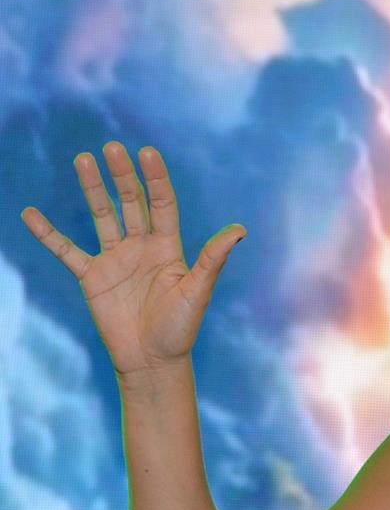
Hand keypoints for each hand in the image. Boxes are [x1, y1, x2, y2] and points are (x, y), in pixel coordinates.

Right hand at [20, 142, 244, 378]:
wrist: (151, 361)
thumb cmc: (181, 328)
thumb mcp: (197, 291)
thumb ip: (213, 259)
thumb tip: (240, 230)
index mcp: (169, 247)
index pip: (162, 203)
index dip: (155, 178)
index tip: (147, 153)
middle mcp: (141, 246)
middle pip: (130, 202)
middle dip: (122, 175)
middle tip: (111, 148)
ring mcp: (115, 259)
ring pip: (102, 215)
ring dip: (92, 188)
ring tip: (83, 159)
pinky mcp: (92, 277)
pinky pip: (66, 250)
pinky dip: (48, 234)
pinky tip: (30, 214)